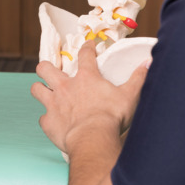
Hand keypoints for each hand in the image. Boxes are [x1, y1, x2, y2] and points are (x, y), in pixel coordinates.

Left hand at [32, 41, 148, 154]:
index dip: (87, 47)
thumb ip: (138, 78)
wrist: (92, 138)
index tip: (89, 45)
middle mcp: (65, 87)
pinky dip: (47, 119)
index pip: (84, 54)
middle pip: (46, 68)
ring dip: (40, 89)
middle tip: (51, 70)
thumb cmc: (111, 117)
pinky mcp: (48, 122)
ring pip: (37, 89)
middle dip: (46, 67)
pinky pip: (42, 118)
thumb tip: (148, 63)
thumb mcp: (130, 95)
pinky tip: (54, 122)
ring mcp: (54, 104)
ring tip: (45, 92)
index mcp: (86, 78)